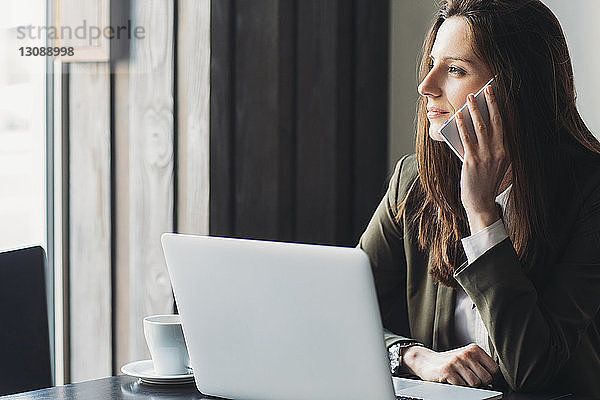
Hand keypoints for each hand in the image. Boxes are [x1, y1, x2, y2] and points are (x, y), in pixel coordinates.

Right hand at [402, 343, 499, 386]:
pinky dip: (459, 387)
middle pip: (486, 378)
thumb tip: (495, 380)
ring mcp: (457, 362)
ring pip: (475, 384)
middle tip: (469, 380)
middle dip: (480, 383)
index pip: (494, 368)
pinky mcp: (448, 371)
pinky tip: (453, 381)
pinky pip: (462, 386)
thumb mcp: (466, 358)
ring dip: (469, 386)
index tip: (486, 381)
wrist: (426, 361)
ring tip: (460, 379)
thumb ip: (480, 364)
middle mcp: (466, 354)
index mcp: (474, 349)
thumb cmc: (449, 362)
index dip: (492, 378)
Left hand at [456, 84, 508, 233]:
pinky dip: (461, 125)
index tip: (502, 95)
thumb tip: (478, 128)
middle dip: (492, 103)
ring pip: (480, 127)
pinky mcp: (472, 160)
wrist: (481, 203)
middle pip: (496, 122)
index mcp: (507, 152)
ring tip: (470, 98)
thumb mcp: (495, 165)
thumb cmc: (484, 184)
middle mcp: (499, 152)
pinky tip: (457, 116)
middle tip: (488, 89)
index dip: (504, 109)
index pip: (506, 126)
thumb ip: (491, 148)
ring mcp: (486, 156)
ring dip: (475, 110)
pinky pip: (466, 138)